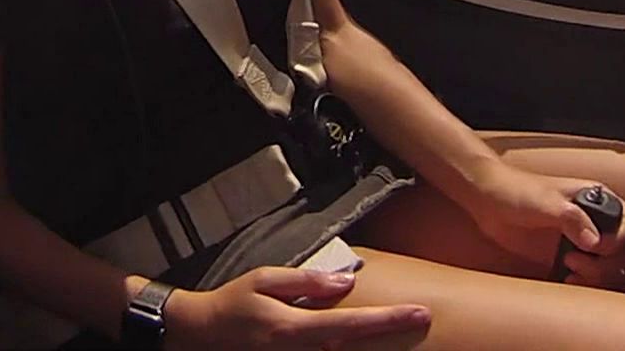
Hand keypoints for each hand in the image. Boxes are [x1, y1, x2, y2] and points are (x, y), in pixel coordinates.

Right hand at [162, 268, 430, 349]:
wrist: (202, 335)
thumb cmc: (233, 303)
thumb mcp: (265, 280)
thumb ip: (307, 282)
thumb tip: (347, 281)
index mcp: (294, 328)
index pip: (352, 324)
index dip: (387, 320)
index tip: (419, 312)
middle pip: (357, 347)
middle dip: (390, 332)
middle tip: (422, 318)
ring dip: (373, 345)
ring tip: (401, 325)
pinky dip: (349, 349)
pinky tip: (365, 339)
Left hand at [459, 162, 624, 287]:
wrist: (487, 199)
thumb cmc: (517, 190)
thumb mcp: (545, 201)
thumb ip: (571, 218)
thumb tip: (595, 242)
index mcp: (596, 201)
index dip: (619, 241)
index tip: (595, 247)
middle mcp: (594, 222)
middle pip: (622, 254)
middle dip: (603, 265)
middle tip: (573, 261)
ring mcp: (581, 241)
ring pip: (608, 269)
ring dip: (595, 278)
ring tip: (570, 275)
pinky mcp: (566, 257)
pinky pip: (586, 277)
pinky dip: (583, 284)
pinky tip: (566, 281)